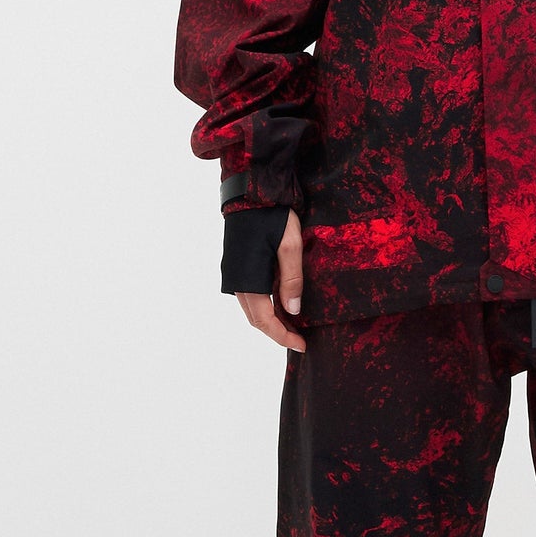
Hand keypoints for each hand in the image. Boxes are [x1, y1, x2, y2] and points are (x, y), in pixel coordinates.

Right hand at [234, 208, 306, 349]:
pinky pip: (250, 294)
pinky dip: (264, 304)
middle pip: (255, 318)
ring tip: (293, 324)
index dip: (283, 336)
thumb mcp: (290, 245)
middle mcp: (236, 281)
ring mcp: (234, 273)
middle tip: (299, 339)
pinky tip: (280, 301)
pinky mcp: (236, 265)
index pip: (265, 320)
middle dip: (277, 331)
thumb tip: (293, 311)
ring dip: (270, 319)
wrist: (251, 191)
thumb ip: (292, 279)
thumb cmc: (272, 215)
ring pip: (251, 308)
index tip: (301, 345)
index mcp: (248, 279)